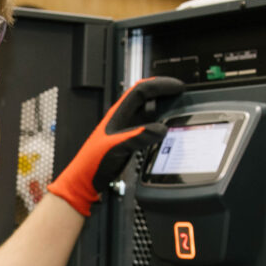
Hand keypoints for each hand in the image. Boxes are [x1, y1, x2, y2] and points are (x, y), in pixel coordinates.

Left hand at [47, 77, 183, 216]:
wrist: (85, 180)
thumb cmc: (93, 162)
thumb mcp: (116, 147)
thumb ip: (138, 137)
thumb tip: (161, 129)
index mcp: (117, 114)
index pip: (141, 90)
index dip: (160, 85)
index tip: (177, 87)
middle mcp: (122, 118)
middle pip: (145, 96)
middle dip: (163, 90)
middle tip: (179, 92)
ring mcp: (125, 128)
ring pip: (146, 109)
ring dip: (161, 105)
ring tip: (176, 105)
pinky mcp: (128, 139)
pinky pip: (146, 124)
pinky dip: (159, 122)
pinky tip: (165, 127)